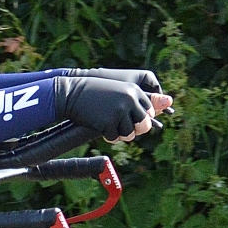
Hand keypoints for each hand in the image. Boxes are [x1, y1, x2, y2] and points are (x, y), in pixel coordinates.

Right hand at [53, 69, 173, 141]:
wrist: (72, 93)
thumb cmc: (94, 93)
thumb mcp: (116, 92)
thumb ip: (134, 101)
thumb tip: (156, 113)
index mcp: (134, 90)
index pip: (149, 110)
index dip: (141, 118)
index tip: (131, 119)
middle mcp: (130, 100)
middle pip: (145, 124)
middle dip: (136, 129)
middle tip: (124, 128)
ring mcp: (119, 111)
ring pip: (130, 133)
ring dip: (121, 134)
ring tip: (110, 127)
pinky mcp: (108, 122)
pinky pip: (115, 137)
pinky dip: (109, 136)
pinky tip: (102, 129)